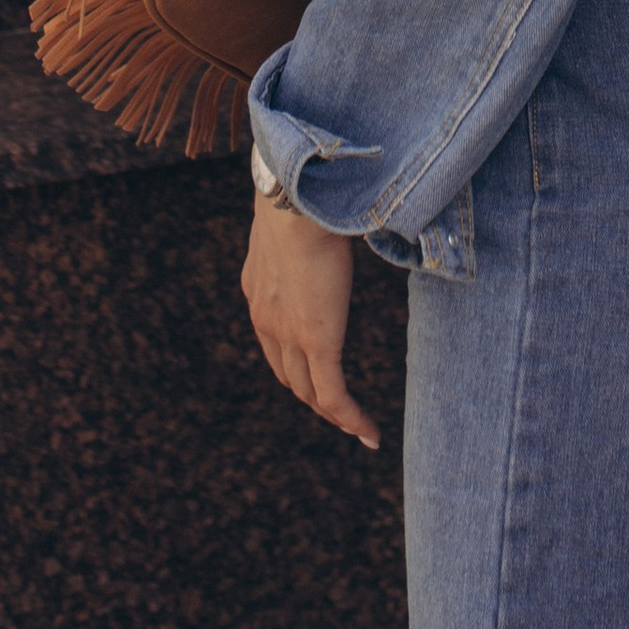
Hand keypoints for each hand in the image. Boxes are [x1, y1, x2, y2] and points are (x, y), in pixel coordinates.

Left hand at [243, 195, 377, 446]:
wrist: (296, 200)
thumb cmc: (305, 194)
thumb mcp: (299, 219)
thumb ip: (310, 228)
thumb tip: (337, 208)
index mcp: (259, 290)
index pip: (274, 342)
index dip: (295, 363)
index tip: (316, 369)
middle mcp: (266, 319)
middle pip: (288, 374)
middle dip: (312, 395)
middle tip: (339, 409)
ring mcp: (289, 334)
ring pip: (309, 392)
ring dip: (332, 412)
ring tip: (357, 427)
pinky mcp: (317, 341)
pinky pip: (333, 396)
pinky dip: (350, 419)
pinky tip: (369, 434)